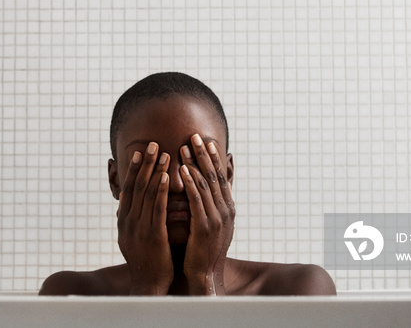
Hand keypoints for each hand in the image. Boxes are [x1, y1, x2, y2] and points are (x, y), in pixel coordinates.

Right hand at [117, 142, 172, 294]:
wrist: (148, 286)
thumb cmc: (146, 261)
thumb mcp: (132, 237)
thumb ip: (130, 218)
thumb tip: (126, 197)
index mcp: (123, 221)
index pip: (128, 189)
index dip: (133, 169)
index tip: (140, 152)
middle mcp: (128, 222)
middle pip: (136, 186)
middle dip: (145, 164)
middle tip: (152, 144)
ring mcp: (139, 229)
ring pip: (146, 194)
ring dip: (155, 171)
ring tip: (164, 154)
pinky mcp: (152, 236)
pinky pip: (157, 209)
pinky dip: (162, 190)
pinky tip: (167, 177)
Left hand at [179, 133, 234, 294]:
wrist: (204, 276)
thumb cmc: (203, 250)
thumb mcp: (213, 224)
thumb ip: (211, 205)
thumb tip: (209, 190)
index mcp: (228, 208)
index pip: (221, 177)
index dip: (214, 158)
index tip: (207, 141)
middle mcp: (226, 210)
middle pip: (215, 176)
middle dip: (205, 154)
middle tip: (195, 136)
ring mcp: (217, 218)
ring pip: (205, 184)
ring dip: (194, 164)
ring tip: (184, 147)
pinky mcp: (205, 226)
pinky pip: (197, 199)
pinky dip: (190, 182)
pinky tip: (182, 170)